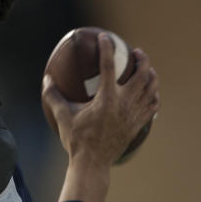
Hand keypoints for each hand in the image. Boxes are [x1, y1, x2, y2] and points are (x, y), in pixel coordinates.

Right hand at [42, 33, 160, 168]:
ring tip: (147, 69)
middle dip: (142, 60)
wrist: (92, 163)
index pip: (108, 66)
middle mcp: (124, 104)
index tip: (105, 38)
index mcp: (106, 98)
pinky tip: (151, 92)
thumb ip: (54, 96)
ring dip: (150, 75)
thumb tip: (47, 79)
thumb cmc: (76, 140)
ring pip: (150, 89)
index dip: (107, 48)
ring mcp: (133, 115)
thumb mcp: (63, 116)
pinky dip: (153, 96)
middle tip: (137, 53)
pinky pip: (152, 106)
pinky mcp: (137, 125)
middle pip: (141, 74)